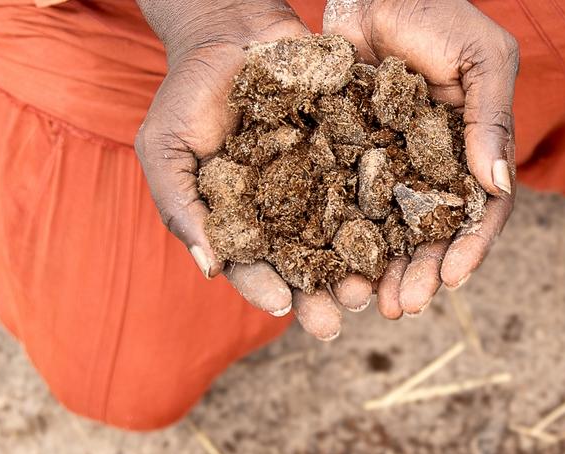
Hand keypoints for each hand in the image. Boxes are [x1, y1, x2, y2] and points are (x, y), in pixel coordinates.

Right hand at [134, 0, 373, 339]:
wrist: (233, 30)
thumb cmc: (188, 93)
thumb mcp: (165, 148)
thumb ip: (181, 206)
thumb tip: (210, 268)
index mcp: (244, 220)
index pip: (255, 266)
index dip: (267, 288)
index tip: (284, 306)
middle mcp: (288, 208)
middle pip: (310, 262)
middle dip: (325, 292)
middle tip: (344, 313)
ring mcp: (324, 179)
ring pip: (348, 232)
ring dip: (361, 264)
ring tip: (372, 285)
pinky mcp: (355, 146)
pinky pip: (374, 181)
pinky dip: (387, 209)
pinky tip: (400, 233)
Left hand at [324, 0, 518, 317]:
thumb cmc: (437, 12)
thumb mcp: (481, 58)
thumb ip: (490, 119)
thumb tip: (499, 185)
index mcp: (475, 149)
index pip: (481, 211)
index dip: (470, 247)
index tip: (451, 277)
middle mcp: (434, 166)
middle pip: (432, 234)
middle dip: (420, 273)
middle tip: (402, 306)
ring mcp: (390, 163)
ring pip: (388, 230)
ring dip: (383, 269)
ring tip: (368, 300)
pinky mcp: (347, 155)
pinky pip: (346, 203)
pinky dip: (342, 237)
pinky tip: (329, 265)